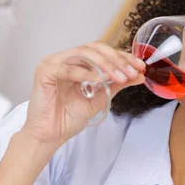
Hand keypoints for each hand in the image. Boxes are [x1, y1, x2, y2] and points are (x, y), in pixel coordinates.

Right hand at [20, 41, 145, 147]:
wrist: (50, 136)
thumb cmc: (69, 118)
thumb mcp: (100, 98)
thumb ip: (117, 84)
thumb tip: (139, 75)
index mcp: (77, 62)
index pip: (102, 52)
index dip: (122, 57)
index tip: (139, 66)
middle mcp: (64, 58)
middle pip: (94, 48)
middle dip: (116, 59)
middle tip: (130, 72)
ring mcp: (53, 63)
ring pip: (83, 53)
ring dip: (105, 65)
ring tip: (119, 77)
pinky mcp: (44, 72)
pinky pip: (68, 68)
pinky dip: (86, 73)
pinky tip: (99, 81)